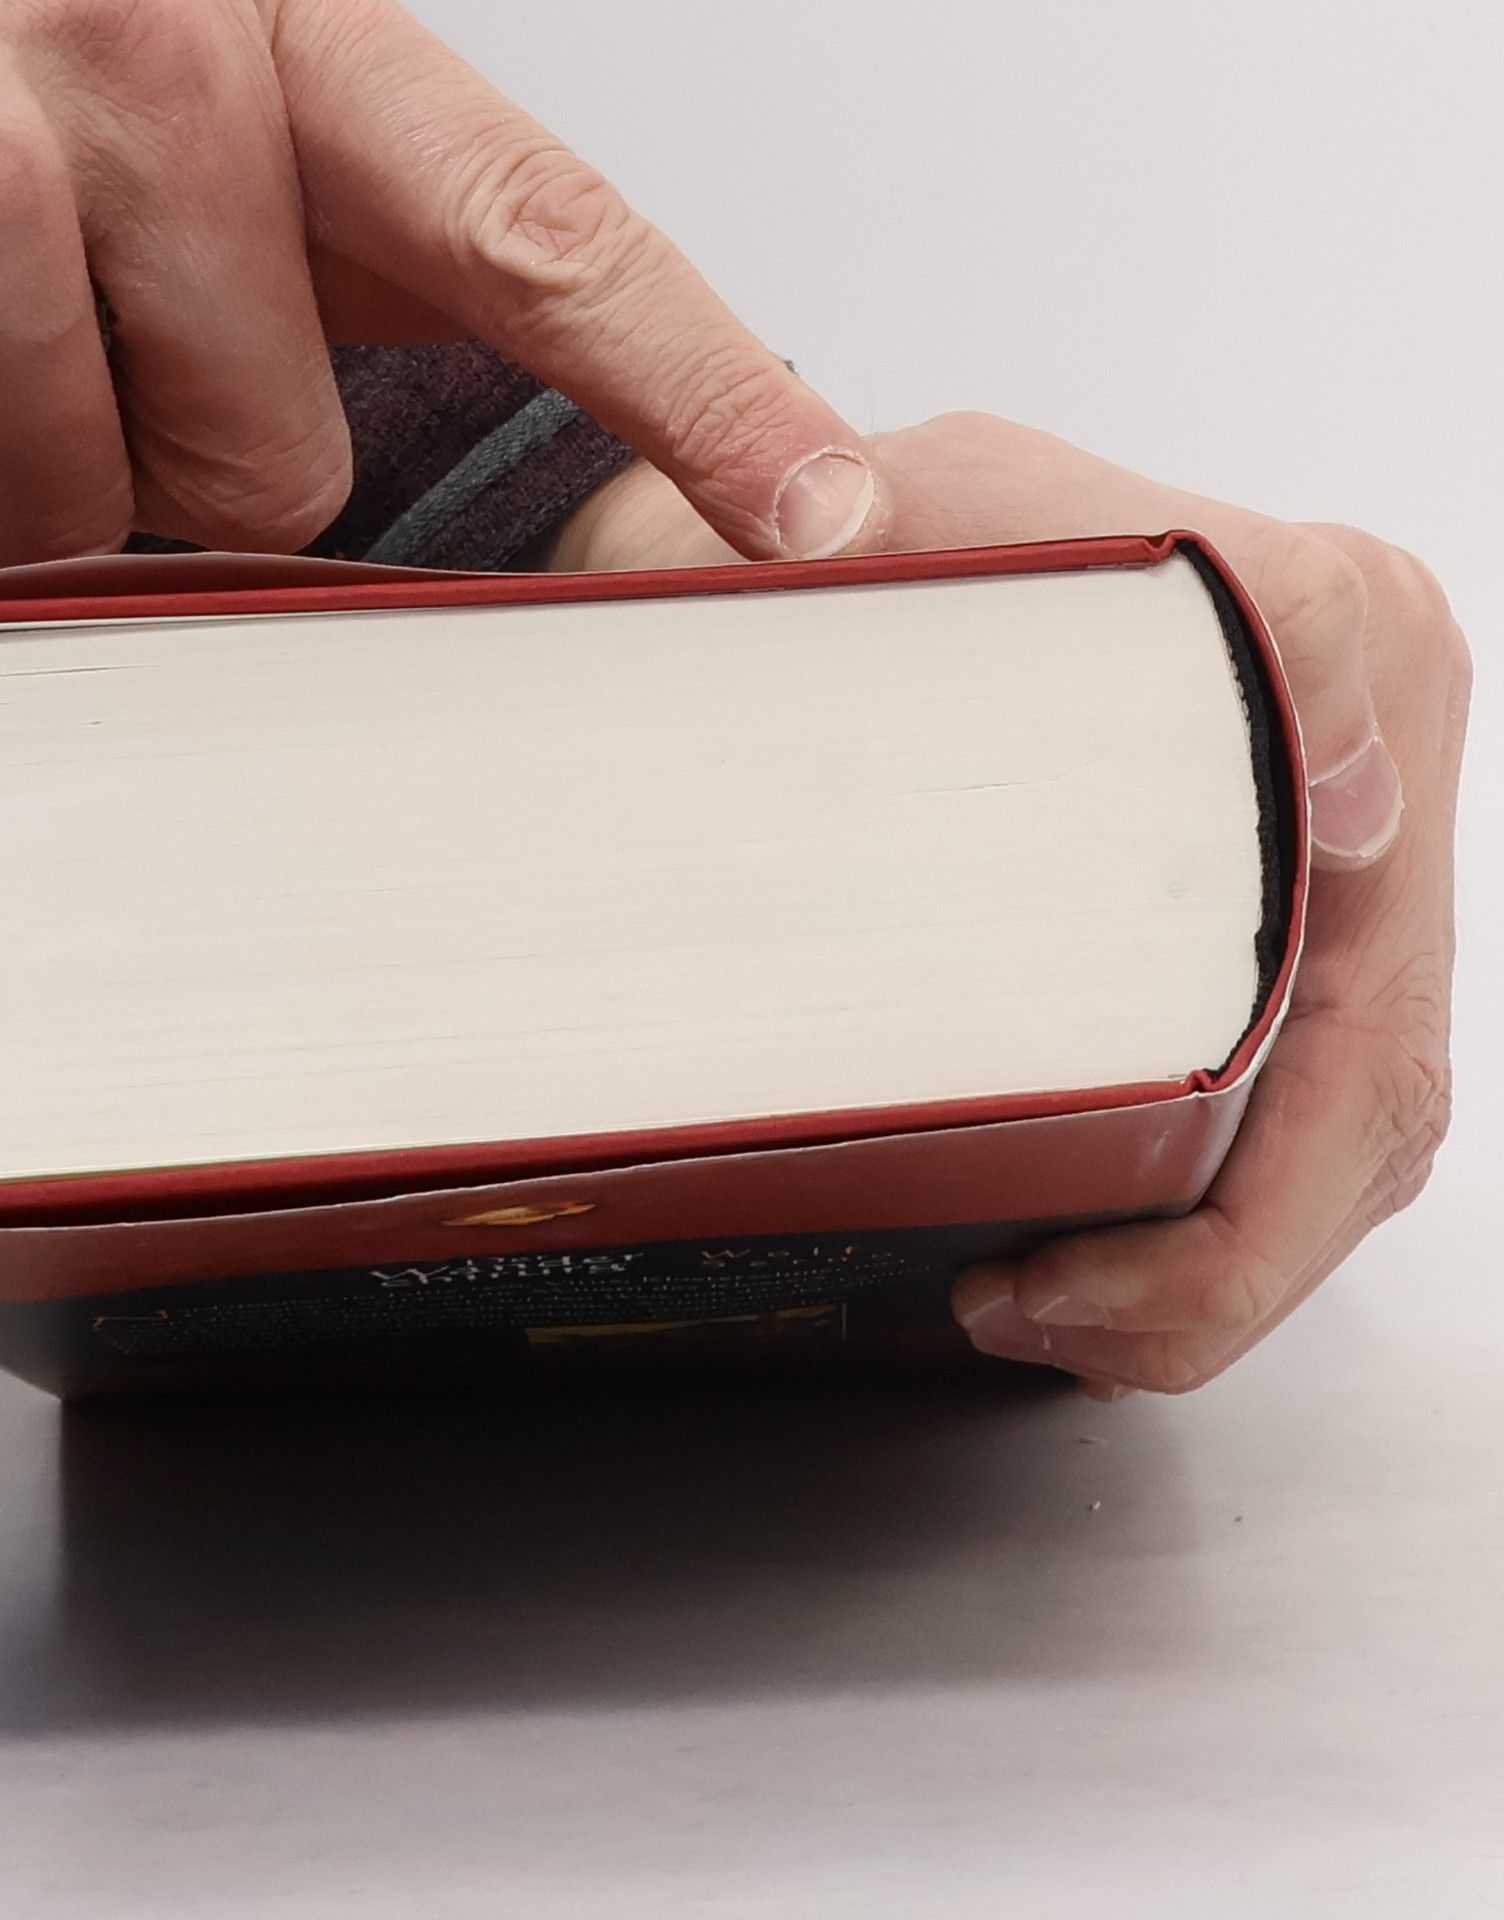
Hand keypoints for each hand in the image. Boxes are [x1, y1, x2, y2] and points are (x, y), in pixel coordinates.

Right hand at [0, 0, 886, 576]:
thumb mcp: (120, 80)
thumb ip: (292, 235)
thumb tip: (420, 411)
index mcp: (257, 16)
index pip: (544, 232)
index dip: (700, 390)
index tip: (818, 509)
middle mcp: (137, 53)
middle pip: (284, 460)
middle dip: (149, 443)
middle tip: (3, 305)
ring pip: (92, 512)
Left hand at [549, 412, 1470, 1393]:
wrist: (887, 541)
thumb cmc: (907, 532)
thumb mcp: (904, 503)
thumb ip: (878, 509)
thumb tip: (833, 528)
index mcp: (1340, 629)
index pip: (1351, 871)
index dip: (1260, 1102)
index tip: (1098, 1214)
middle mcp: (1383, 755)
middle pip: (1377, 1075)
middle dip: (1228, 1252)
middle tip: (1053, 1322)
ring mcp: (1360, 859)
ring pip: (1359, 1127)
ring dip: (1227, 1266)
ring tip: (1060, 1324)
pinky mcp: (1308, 932)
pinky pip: (1314, 1116)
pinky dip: (1226, 1224)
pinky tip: (1110, 1277)